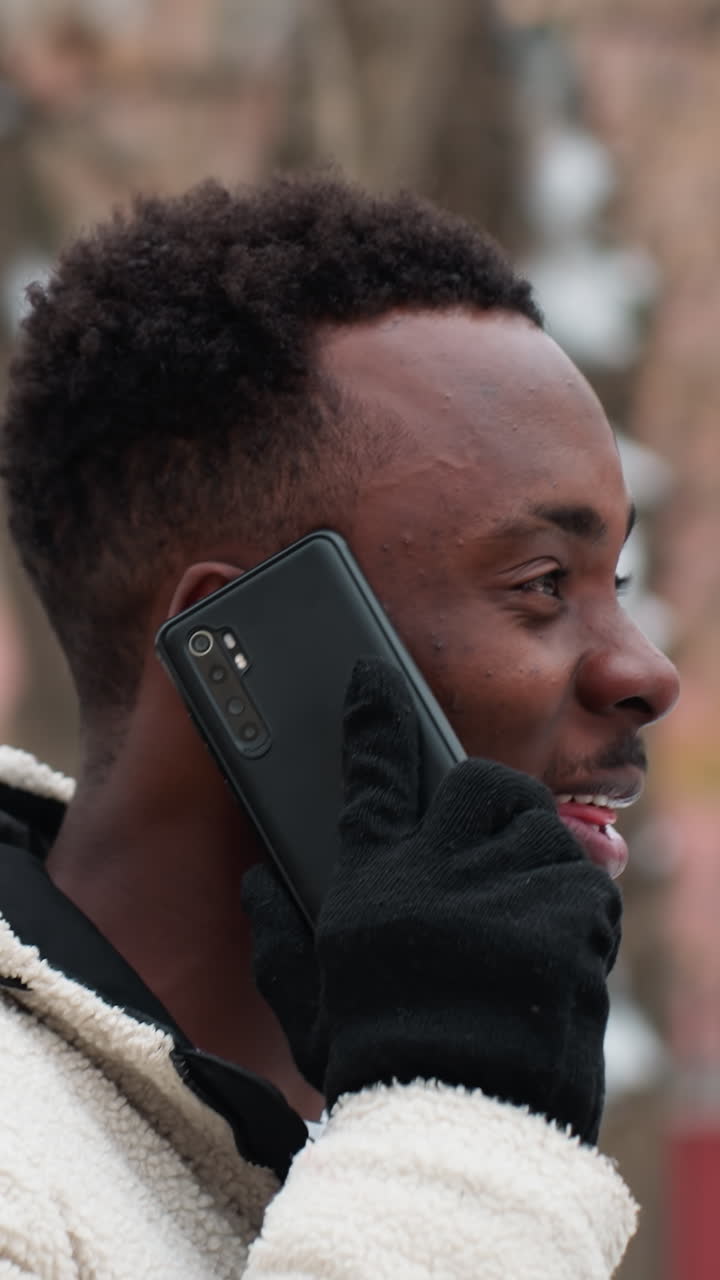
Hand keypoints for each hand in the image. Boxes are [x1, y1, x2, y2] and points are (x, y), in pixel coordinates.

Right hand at [241, 658, 621, 1144]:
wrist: (462, 1124)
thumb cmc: (380, 1063)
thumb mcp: (307, 1006)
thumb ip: (276, 936)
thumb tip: (254, 882)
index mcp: (373, 886)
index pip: (371, 774)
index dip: (372, 716)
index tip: (373, 676)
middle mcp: (438, 873)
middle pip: (472, 782)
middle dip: (479, 796)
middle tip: (484, 835)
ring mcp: (507, 890)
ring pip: (535, 821)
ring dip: (529, 852)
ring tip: (519, 900)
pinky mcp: (569, 914)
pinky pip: (583, 874)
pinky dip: (574, 900)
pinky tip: (555, 940)